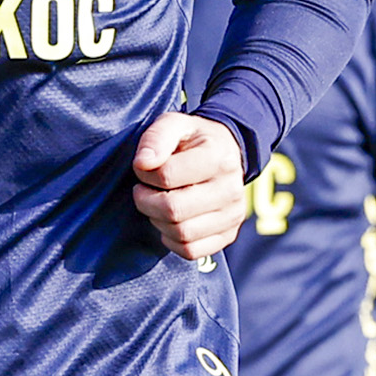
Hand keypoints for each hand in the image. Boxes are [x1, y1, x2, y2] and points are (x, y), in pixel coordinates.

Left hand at [131, 112, 247, 260]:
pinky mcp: (229, 234)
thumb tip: (142, 164)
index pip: (167, 176)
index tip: (144, 168)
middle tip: (143, 191)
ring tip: (157, 204)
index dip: (145, 174)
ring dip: (157, 221)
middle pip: (174, 210)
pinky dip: (171, 240)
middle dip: (146, 202)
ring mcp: (233, 215)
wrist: (227, 153)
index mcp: (218, 157)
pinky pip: (191, 251)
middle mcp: (231, 189)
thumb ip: (156, 138)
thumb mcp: (174, 124)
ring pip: (181, 233)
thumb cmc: (193, 140)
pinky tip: (169, 222)